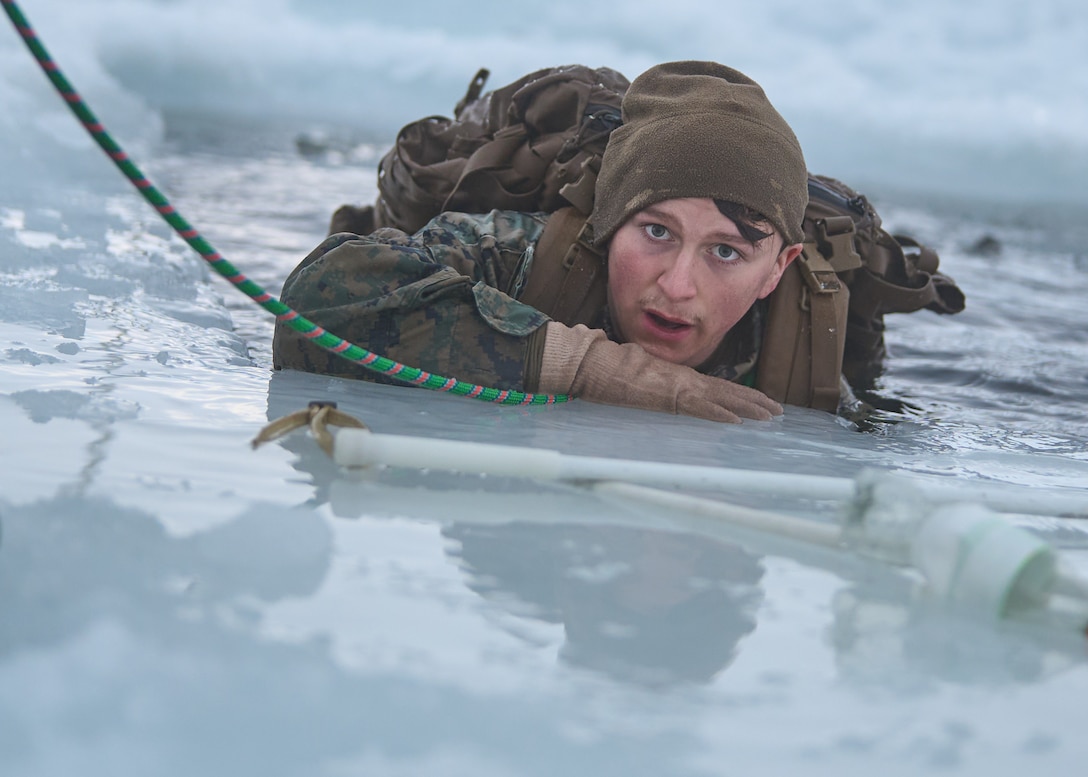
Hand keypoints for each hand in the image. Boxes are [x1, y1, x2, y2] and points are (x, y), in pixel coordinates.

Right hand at [538, 322, 781, 422]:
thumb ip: (652, 380)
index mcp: (677, 379)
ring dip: (746, 407)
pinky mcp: (667, 395)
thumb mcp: (639, 374)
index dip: (738, 395)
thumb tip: (653, 380)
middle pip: (725, 392)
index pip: (715, 388)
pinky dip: (719, 413)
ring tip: (769, 415)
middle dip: (753, 402)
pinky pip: (699, 407)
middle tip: (777, 411)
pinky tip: (737, 420)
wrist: (593, 364)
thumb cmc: (610, 368)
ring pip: (719, 397)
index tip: (758, 403)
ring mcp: (676, 387)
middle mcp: (681, 381)